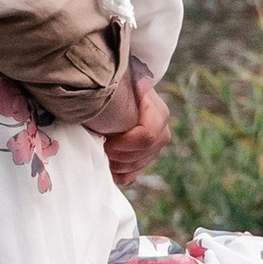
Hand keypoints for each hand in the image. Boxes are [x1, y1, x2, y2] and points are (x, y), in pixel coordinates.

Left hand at [92, 67, 171, 193]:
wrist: (112, 96)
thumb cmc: (113, 90)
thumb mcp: (119, 88)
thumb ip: (121, 98)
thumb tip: (120, 104)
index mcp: (158, 111)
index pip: (147, 136)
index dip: (124, 143)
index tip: (105, 139)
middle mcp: (161, 131)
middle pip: (142, 154)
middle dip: (118, 154)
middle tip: (100, 146)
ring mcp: (154, 147)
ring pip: (136, 165)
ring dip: (115, 163)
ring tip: (100, 151)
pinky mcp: (144, 159)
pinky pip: (131, 174)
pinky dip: (116, 173)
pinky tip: (105, 164)